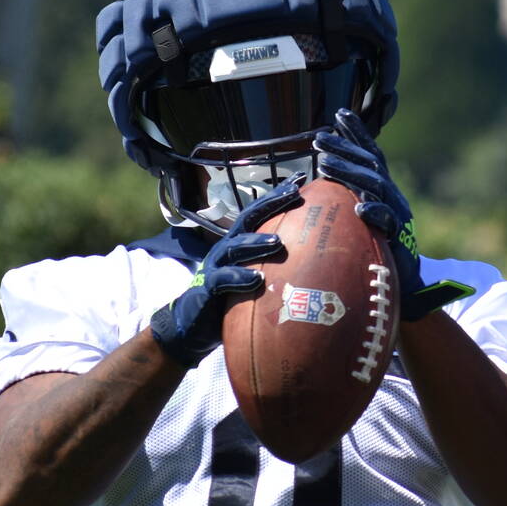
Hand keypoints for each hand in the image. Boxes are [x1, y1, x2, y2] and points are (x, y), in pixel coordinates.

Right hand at [148, 178, 300, 365]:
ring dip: (257, 243)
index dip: (278, 195)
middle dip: (271, 204)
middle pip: (248, 219)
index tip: (301, 180)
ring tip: (278, 242)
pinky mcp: (207, 288)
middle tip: (294, 194)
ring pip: (236, 248)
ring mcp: (215, 266)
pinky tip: (257, 280)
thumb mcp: (254, 279)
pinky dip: (239, 278)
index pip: (260, 213)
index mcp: (239, 243)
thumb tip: (314, 265)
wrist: (192, 325)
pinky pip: (223, 280)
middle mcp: (227, 248)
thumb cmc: (229, 300)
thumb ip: (276, 269)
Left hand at [313, 109, 466, 320]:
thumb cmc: (376, 251)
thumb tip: (317, 183)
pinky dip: (375, 211)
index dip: (357, 133)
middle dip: (345, 147)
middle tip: (318, 138)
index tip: (340, 113)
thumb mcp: (360, 222)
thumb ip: (347, 200)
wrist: (406, 286)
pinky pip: (388, 222)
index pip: (371, 154)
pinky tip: (359, 207)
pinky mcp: (401, 238)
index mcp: (384, 190)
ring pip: (376, 186)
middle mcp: (393, 197)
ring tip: (324, 163)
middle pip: (370, 164)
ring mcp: (398, 215)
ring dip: (349, 172)